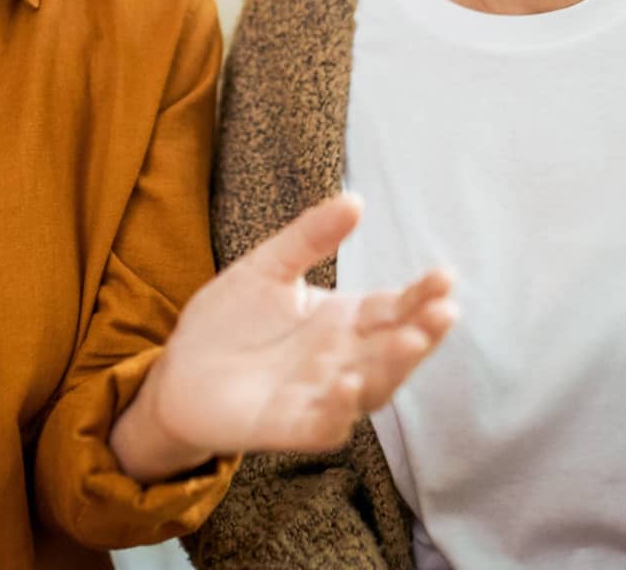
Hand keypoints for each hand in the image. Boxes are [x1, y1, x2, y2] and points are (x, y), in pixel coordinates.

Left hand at [112, 194, 457, 479]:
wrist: (179, 369)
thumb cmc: (230, 319)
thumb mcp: (268, 267)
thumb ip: (309, 237)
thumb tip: (355, 198)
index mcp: (344, 320)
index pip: (393, 307)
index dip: (421, 295)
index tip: (446, 276)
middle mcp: (344, 359)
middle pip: (394, 349)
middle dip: (422, 332)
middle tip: (444, 311)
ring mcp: (321, 396)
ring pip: (373, 388)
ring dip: (393, 368)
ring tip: (408, 341)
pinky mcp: (290, 427)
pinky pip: (326, 424)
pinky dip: (340, 408)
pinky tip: (348, 383)